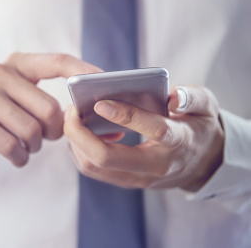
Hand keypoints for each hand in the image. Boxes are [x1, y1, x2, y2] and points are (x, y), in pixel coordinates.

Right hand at [0, 53, 100, 169]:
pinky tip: (16, 155)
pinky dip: (20, 158)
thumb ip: (55, 104)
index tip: (104, 84)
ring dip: (35, 147)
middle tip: (47, 137)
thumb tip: (106, 123)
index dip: (83, 72)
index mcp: (17, 63)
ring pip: (31, 130)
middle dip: (54, 132)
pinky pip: (12, 146)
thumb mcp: (23, 101)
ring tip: (27, 145)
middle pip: (49, 109)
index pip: (57, 61)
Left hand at [64, 85, 224, 191]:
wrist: (203, 163)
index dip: (126, 116)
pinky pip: (93, 169)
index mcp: (180, 141)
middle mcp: (156, 166)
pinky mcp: (125, 180)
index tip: (100, 102)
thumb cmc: (198, 126)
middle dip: (80, 134)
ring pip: (94, 166)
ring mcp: (138, 178)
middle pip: (107, 158)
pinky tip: (80, 130)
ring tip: (73, 116)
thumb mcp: (205, 106)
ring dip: (76, 142)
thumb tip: (173, 96)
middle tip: (71, 109)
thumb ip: (191, 98)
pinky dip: (80, 149)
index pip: (153, 130)